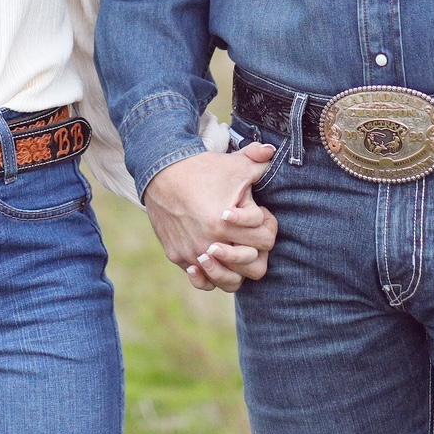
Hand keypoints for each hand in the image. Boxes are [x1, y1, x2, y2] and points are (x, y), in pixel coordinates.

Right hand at [143, 145, 278, 292]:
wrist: (160, 172)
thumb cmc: (202, 169)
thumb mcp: (234, 164)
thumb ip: (258, 160)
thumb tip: (272, 151)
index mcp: (227, 224)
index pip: (266, 240)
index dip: (267, 225)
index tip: (259, 213)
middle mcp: (210, 243)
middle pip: (255, 267)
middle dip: (257, 249)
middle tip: (250, 234)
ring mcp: (193, 253)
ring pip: (230, 282)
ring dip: (237, 268)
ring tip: (235, 249)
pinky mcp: (178, 256)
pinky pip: (202, 280)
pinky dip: (210, 274)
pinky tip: (212, 258)